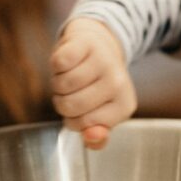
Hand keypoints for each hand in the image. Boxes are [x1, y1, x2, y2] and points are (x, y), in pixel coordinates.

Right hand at [48, 18, 135, 147]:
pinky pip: (58, 63)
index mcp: (124, 106)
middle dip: (62, 102)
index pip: (84, 125)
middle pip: (70, 105)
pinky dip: (56, 65)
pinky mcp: (86, 43)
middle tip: (72, 92)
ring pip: (62, 85)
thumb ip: (96, 137)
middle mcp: (118, 83)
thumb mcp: (101, 115)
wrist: (97, 45)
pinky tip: (67, 62)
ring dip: (57, 83)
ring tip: (69, 76)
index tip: (81, 109)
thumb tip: (91, 137)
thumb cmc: (95, 85)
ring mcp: (103, 61)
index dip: (73, 120)